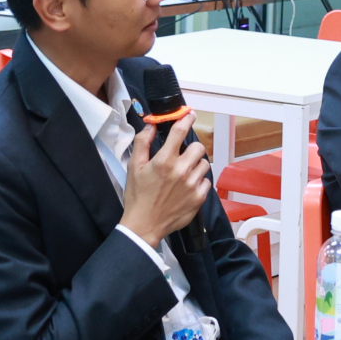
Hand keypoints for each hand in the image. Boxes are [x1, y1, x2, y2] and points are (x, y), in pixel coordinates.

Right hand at [118, 111, 210, 250]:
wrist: (145, 224)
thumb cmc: (138, 195)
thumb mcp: (134, 166)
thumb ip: (142, 143)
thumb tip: (151, 126)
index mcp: (164, 160)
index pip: (181, 131)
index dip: (187, 119)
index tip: (191, 115)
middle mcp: (181, 170)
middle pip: (198, 147)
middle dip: (191, 148)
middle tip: (183, 155)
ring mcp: (192, 185)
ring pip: (204, 164)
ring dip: (196, 165)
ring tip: (184, 173)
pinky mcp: (199, 198)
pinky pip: (206, 181)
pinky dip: (199, 181)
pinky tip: (187, 186)